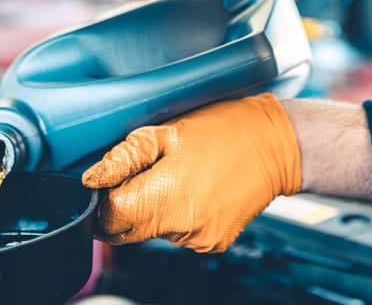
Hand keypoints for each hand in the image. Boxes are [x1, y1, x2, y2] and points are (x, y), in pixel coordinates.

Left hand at [81, 94, 301, 252]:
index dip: (102, 198)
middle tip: (143, 172)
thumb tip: (92, 178)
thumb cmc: (227, 129)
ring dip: (154, 208)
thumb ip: (125, 158)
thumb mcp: (169, 131)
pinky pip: (179, 233)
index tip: (110, 180)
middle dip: (124, 205)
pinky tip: (196, 188)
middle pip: (127, 230)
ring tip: (178, 174)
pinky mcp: (213, 242)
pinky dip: (179, 214)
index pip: (108, 218)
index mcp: (165, 198)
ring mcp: (199, 239)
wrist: (279, 145)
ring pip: (153, 232)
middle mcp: (181, 228)